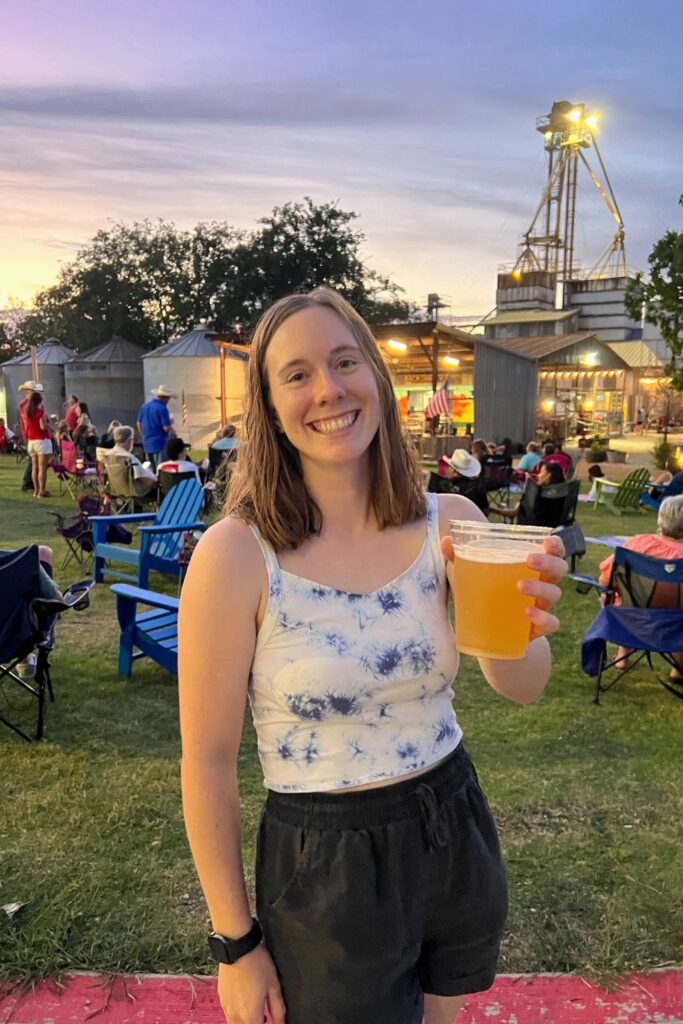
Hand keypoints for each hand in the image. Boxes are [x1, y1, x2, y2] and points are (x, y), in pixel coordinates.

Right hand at [217, 944, 285, 1023]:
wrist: (237, 947)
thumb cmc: (257, 964)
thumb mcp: (274, 985)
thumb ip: (278, 1009)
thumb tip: (281, 1023)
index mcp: (250, 1015)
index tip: (271, 1021)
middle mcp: (235, 1015)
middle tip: (266, 1018)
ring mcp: (226, 1007)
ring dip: (247, 1023)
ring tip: (258, 1012)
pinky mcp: (222, 998)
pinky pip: (229, 1015)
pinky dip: (238, 1015)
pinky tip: (246, 1002)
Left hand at [440, 533, 566, 642]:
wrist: (489, 636)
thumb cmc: (485, 596)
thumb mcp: (469, 576)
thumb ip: (458, 558)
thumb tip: (446, 540)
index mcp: (531, 568)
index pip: (553, 552)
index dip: (556, 545)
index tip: (547, 541)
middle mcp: (541, 585)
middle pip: (558, 570)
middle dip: (548, 562)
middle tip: (529, 560)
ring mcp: (542, 607)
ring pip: (555, 594)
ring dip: (540, 588)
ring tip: (520, 586)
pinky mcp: (537, 629)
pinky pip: (551, 624)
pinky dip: (543, 618)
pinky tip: (528, 614)